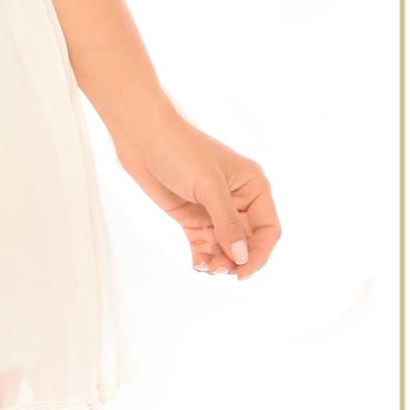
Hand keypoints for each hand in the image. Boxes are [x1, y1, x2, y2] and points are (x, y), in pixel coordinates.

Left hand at [109, 106, 280, 280]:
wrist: (141, 136)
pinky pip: (206, 245)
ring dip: (220, 262)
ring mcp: (214, 210)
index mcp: (252, 186)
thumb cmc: (180, 150)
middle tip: (218, 270)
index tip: (242, 272)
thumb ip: (227, 223)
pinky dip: (204, 258)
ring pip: (227, 248)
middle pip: (248, 243)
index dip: (259, 254)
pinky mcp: (193, 217)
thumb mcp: (208, 186)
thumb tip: (242, 258)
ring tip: (205, 267)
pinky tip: (197, 264)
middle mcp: (238, 200)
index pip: (267, 229)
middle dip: (236, 260)